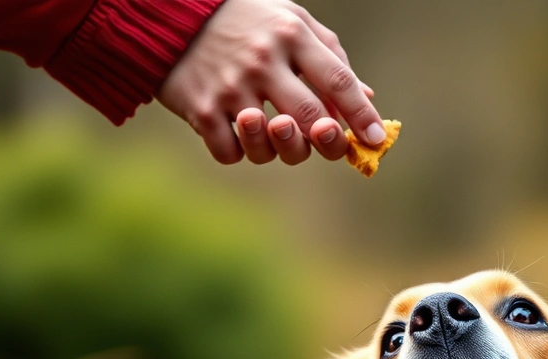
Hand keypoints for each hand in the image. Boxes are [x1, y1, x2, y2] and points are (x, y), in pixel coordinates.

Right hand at [156, 0, 384, 165]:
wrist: (171, 13)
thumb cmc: (245, 19)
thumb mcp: (291, 20)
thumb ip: (330, 56)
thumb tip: (366, 98)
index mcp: (292, 35)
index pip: (338, 82)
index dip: (362, 116)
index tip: (376, 139)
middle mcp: (263, 61)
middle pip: (309, 120)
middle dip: (327, 141)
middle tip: (328, 139)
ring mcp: (231, 87)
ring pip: (271, 146)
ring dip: (280, 148)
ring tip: (273, 128)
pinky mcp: (201, 108)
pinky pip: (231, 154)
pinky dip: (239, 152)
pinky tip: (238, 131)